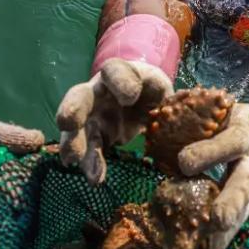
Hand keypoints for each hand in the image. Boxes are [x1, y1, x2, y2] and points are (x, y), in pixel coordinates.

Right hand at [56, 58, 172, 183]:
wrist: (141, 101)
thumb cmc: (151, 90)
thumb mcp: (161, 88)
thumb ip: (168, 97)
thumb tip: (180, 108)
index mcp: (119, 73)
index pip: (115, 71)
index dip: (120, 82)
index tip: (130, 97)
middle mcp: (98, 92)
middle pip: (80, 96)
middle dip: (73, 108)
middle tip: (68, 122)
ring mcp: (92, 114)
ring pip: (78, 127)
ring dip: (75, 143)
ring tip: (73, 160)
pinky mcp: (95, 136)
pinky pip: (89, 149)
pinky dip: (90, 163)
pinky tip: (92, 178)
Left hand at [178, 104, 248, 248]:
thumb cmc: (233, 119)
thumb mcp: (221, 107)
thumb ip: (195, 110)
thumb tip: (158, 109)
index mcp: (244, 134)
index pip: (230, 143)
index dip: (209, 153)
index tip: (184, 163)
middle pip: (244, 184)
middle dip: (232, 202)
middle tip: (217, 219)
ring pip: (243, 209)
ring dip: (227, 230)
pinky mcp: (248, 202)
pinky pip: (237, 221)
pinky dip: (223, 239)